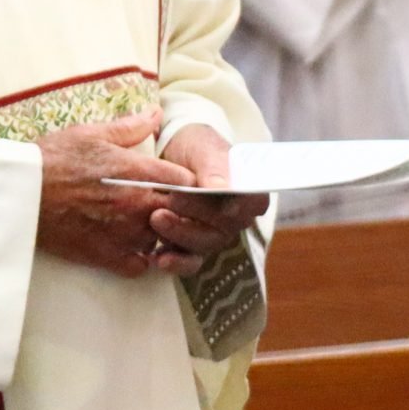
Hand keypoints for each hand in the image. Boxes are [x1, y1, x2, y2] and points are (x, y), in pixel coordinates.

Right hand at [33, 109, 206, 278]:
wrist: (20, 192)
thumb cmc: (53, 158)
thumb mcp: (90, 134)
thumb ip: (130, 127)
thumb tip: (156, 113)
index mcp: (139, 173)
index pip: (188, 182)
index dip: (186, 182)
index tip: (176, 182)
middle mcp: (139, 206)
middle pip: (182, 214)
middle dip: (177, 209)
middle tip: (162, 203)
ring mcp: (126, 234)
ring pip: (164, 240)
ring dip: (159, 232)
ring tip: (142, 222)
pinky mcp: (109, 256)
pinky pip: (142, 266)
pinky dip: (141, 258)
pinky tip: (129, 245)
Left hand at [148, 125, 270, 273]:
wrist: (170, 153)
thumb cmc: (195, 147)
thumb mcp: (203, 148)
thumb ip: (213, 167)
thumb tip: (222, 188)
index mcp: (249, 192)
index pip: (253, 204)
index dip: (238, 205)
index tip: (218, 200)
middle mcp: (236, 218)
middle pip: (224, 228)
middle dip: (196, 215)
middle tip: (171, 199)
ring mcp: (213, 233)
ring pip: (203, 245)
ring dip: (180, 235)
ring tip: (156, 218)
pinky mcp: (189, 243)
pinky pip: (188, 261)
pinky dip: (174, 262)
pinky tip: (157, 259)